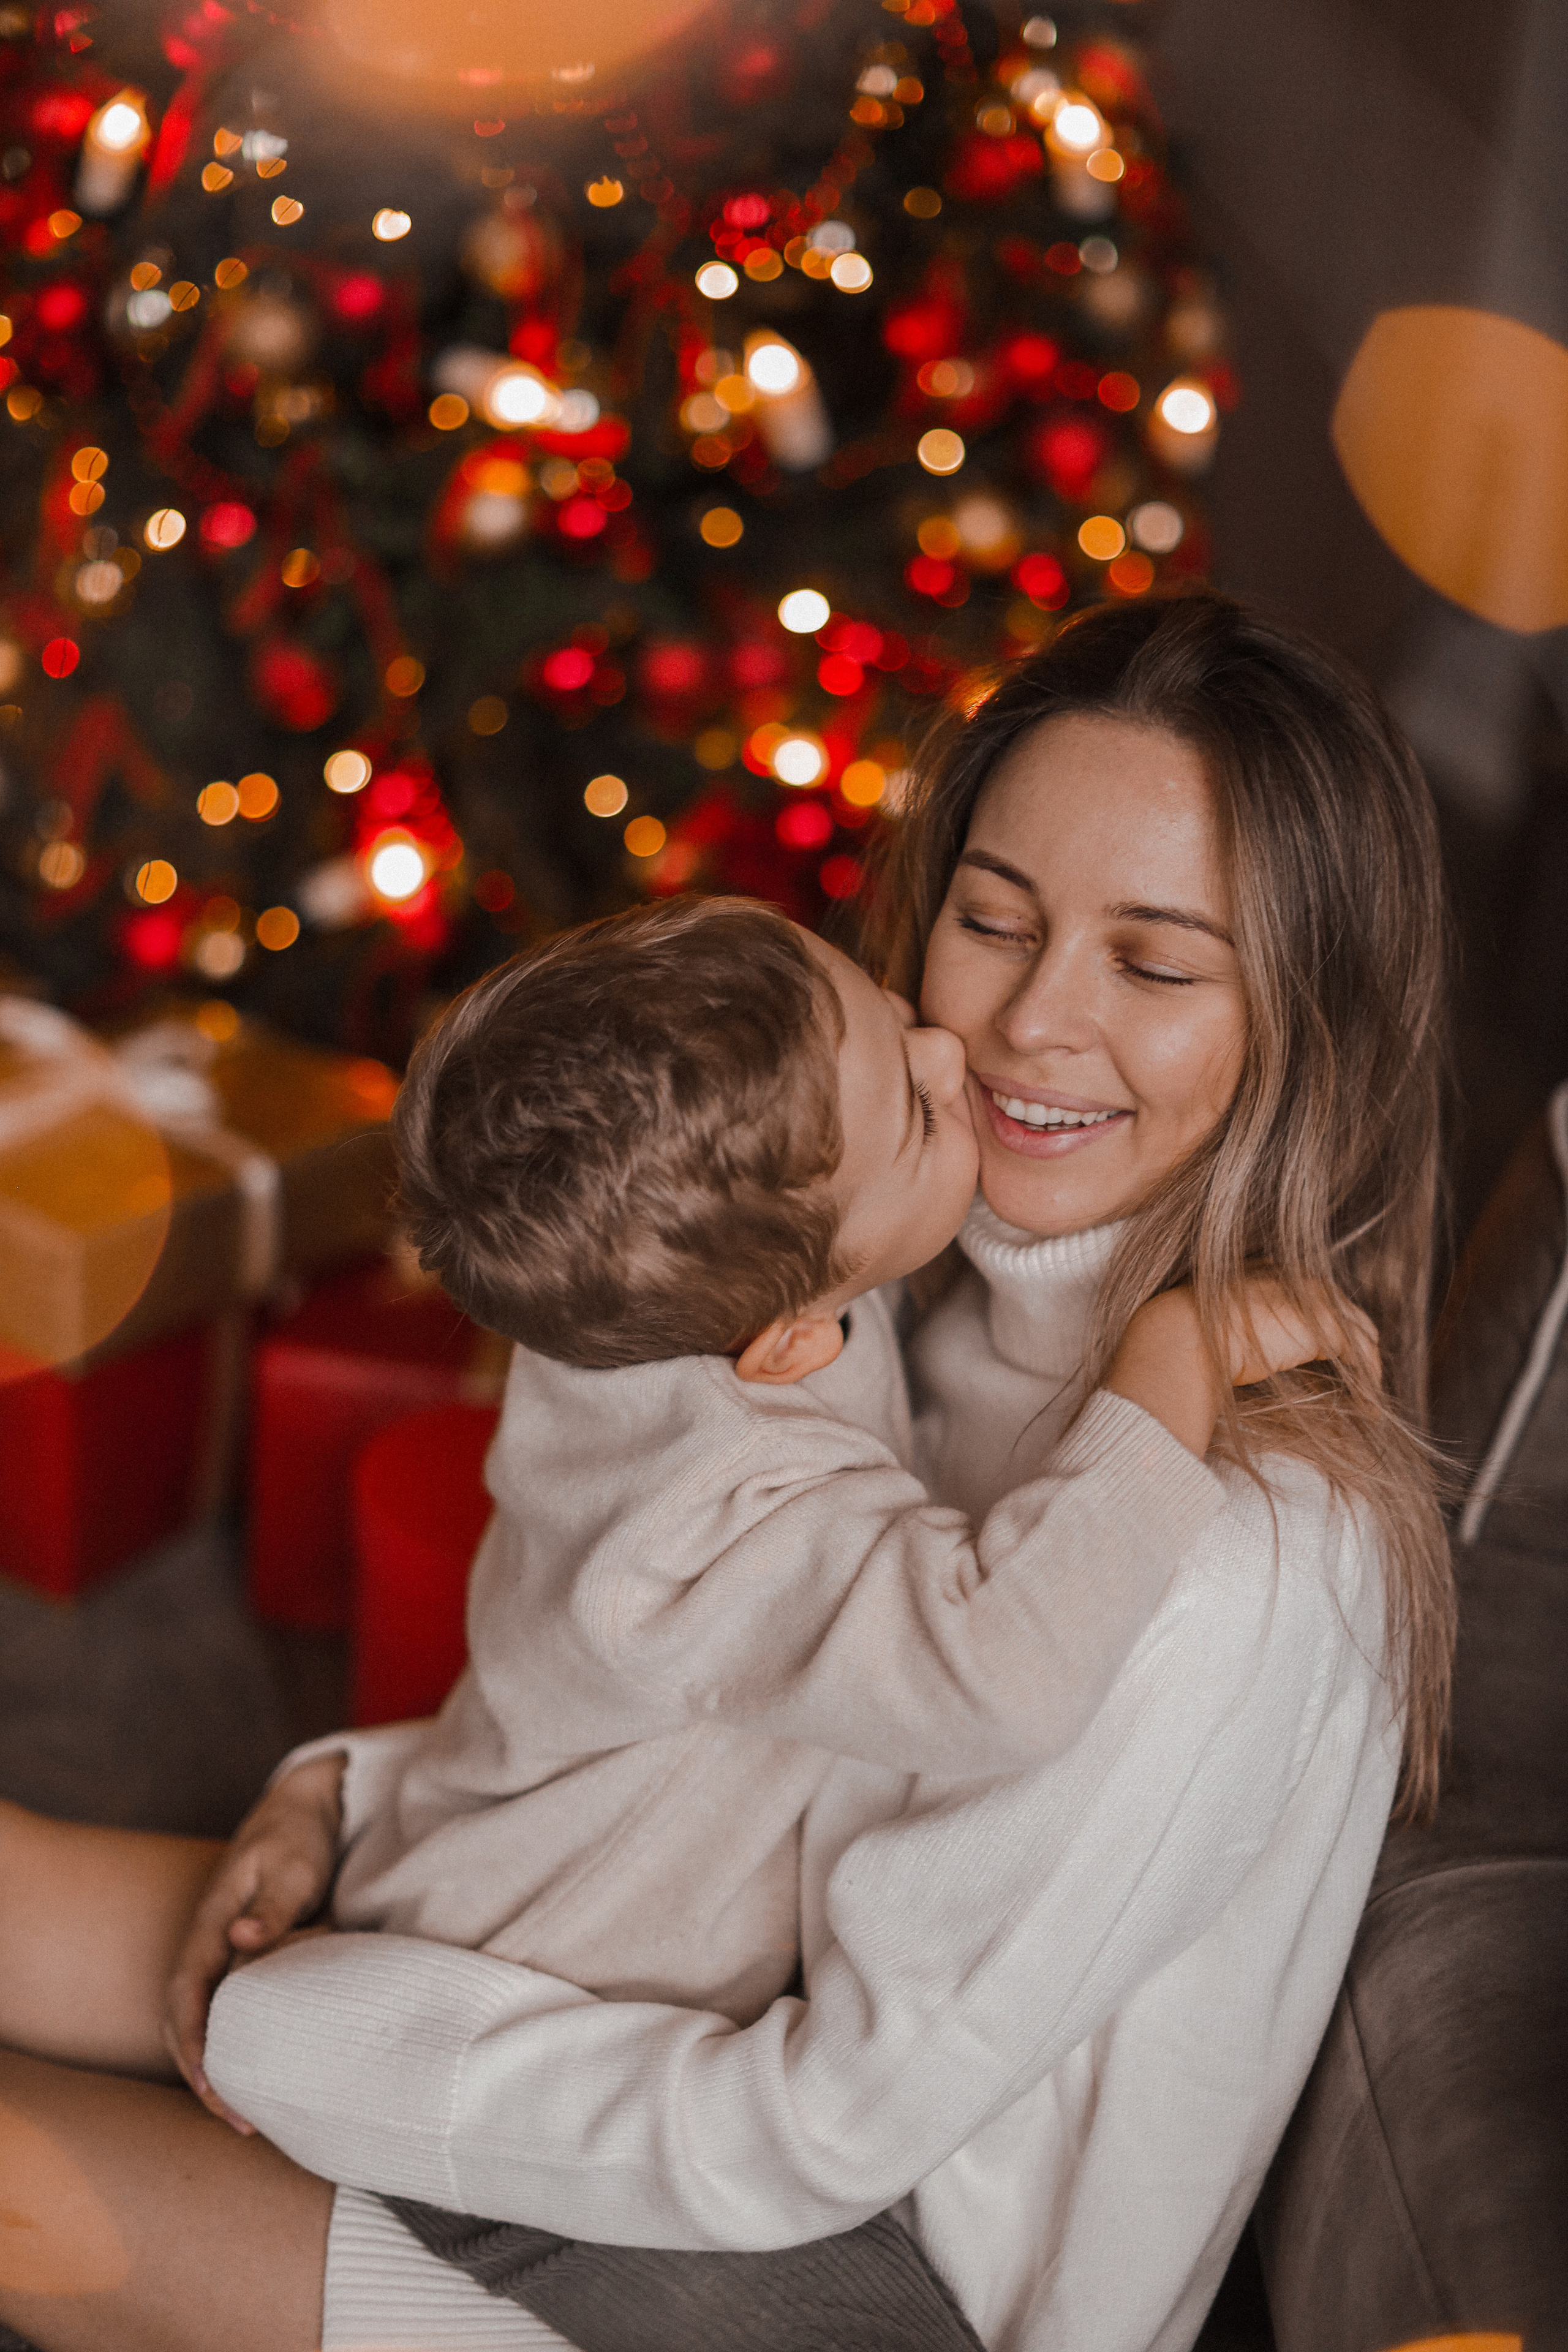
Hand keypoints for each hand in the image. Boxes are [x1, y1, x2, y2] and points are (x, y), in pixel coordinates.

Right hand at [164, 1750, 345, 2129]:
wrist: (303, 1808)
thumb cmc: (296, 1836)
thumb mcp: (291, 1865)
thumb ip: (271, 1905)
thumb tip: (241, 1939)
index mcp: (210, 1924)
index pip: (186, 1996)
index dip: (194, 2046)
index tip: (213, 2088)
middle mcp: (208, 1943)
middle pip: (185, 2020)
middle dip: (202, 2074)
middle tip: (239, 2121)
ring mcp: (223, 1951)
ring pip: (203, 2019)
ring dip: (217, 2064)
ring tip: (249, 2112)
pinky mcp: (244, 1955)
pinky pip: (228, 2007)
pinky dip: (235, 2041)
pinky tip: (263, 2067)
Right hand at [1106, 1276, 1379, 1460]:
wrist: (1178, 1336)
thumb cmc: (1181, 1336)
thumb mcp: (1210, 1321)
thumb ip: (1234, 1324)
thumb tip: (1240, 1350)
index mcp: (1265, 1267)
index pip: (1311, 1293)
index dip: (1324, 1324)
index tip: (1331, 1353)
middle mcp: (1293, 1274)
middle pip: (1341, 1308)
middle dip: (1353, 1341)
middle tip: (1358, 1376)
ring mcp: (1310, 1297)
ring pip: (1356, 1330)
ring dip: (1365, 1364)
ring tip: (1366, 1396)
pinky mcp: (1322, 1325)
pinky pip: (1359, 1353)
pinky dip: (1368, 1379)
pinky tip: (1368, 1404)